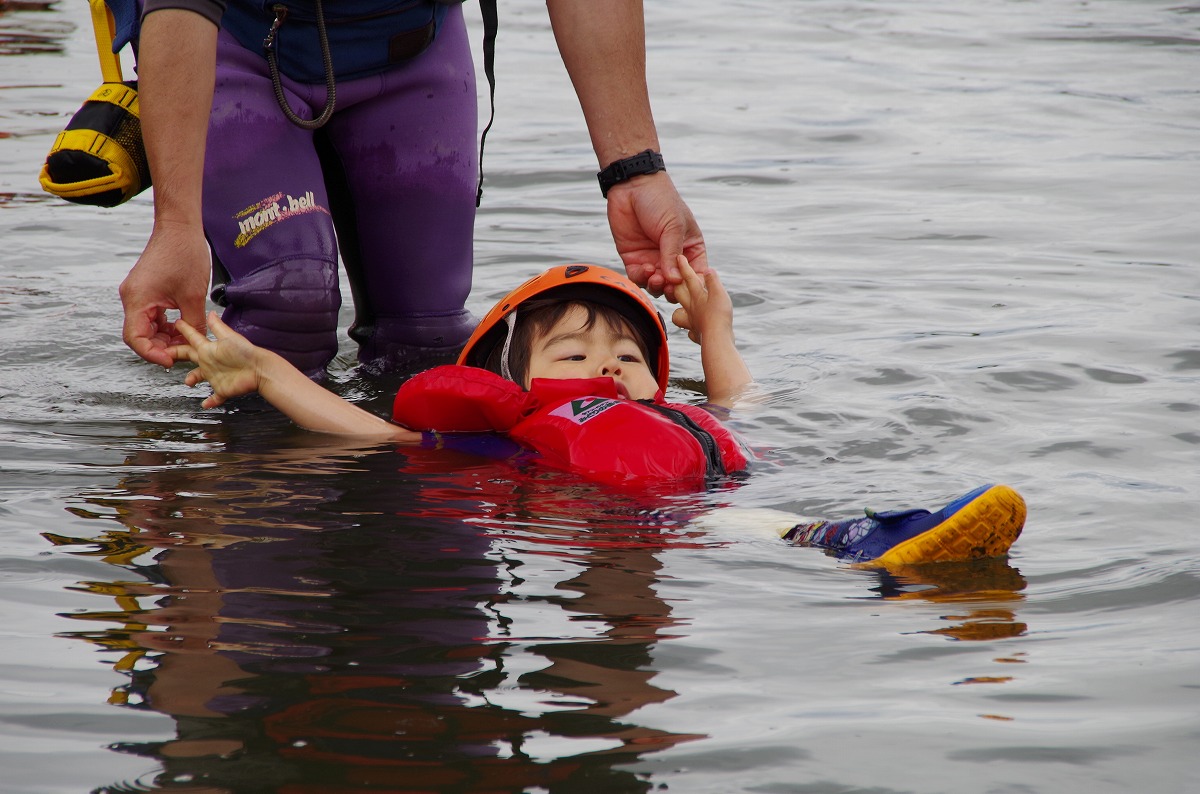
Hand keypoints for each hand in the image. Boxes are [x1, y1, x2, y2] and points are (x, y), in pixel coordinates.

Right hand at [119, 221, 210, 367]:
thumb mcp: (193, 295)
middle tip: (184, 353)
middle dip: (161, 347)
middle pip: (139, 334)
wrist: (179, 227)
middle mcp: (131, 297)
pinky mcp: (145, 289)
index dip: (152, 354)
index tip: (171, 361)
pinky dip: (165, 324)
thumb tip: (197, 344)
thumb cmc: (185, 255)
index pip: (135, 338)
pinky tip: (182, 327)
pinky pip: (151, 315)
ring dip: (164, 336)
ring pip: (146, 326)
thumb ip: (193, 324)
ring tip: (186, 341)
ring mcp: (137, 293)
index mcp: (137, 300)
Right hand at [170, 311, 263, 407]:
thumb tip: (210, 312)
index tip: (176, 324)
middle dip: (177, 354)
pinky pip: (215, 397)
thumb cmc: (246, 353)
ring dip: (192, 379)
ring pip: (199, 377)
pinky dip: (210, 401)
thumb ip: (217, 327)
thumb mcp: (229, 337)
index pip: (192, 339)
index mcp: (209, 349)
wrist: (259, 370)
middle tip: (165, 353)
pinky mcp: (222, 389)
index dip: (184, 331)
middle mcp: (210, 362)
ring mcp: (216, 376)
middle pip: (189, 357)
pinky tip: (205, 404)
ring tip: (188, 382)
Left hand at [607, 171, 706, 301]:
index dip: (693, 284)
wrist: (631, 186)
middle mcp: (673, 257)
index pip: (696, 273)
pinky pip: (639, 278)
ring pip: (657, 286)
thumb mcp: (673, 226)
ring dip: (657, 286)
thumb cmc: (660, 201)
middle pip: (676, 285)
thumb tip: (674, 281)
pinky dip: (642, 278)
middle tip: (668, 285)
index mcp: (690, 248)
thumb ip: (673, 254)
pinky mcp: (634, 259)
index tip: (687, 287)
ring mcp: (653, 259)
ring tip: (656, 276)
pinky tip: (644, 268)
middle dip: (673, 289)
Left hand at [670, 256, 733, 344]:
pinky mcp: (697, 336)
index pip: (689, 278)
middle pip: (679, 295)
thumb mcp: (719, 294)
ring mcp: (692, 323)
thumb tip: (708, 270)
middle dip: (676, 286)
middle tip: (676, 281)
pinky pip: (690, 332)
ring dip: (679, 311)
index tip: (680, 257)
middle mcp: (692, 309)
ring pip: (679, 315)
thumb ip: (713, 282)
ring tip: (684, 309)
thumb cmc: (719, 317)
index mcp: (697, 296)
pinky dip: (691, 330)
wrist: (717, 343)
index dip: (684, 267)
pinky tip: (695, 330)